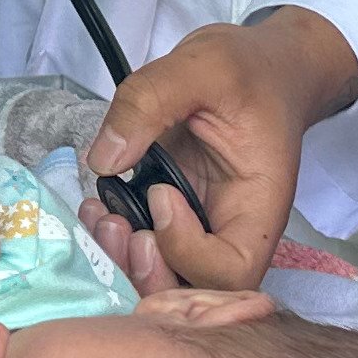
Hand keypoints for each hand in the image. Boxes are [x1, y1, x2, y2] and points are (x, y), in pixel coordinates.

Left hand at [83, 8, 357, 291]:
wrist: (261, 66)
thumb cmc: (248, 70)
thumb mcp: (200, 66)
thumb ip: (148, 103)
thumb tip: (104, 159)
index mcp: (258, 206)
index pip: (230, 269)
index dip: (186, 249)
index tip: (161, 193)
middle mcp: (233, 230)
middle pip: (196, 291)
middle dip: (145, 273)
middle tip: (113, 227)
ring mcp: (203, 228)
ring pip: (168, 279)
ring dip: (125, 262)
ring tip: (99, 217)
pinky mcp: (177, 216)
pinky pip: (149, 248)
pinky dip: (118, 241)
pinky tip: (96, 208)